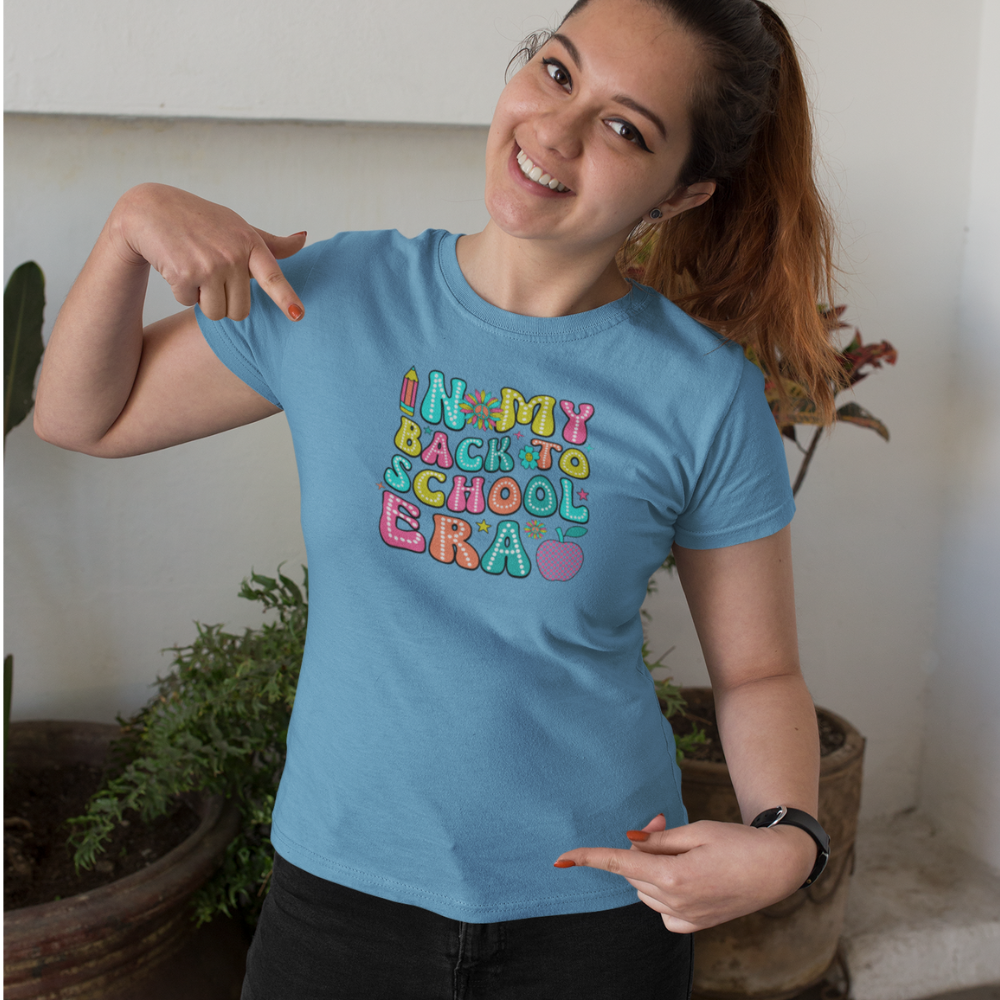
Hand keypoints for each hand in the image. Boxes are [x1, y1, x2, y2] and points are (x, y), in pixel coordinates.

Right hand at [108, 183, 305, 322]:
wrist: (151, 209)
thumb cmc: (201, 221)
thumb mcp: (238, 226)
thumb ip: (271, 243)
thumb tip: (304, 239)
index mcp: (250, 243)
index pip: (272, 275)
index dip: (285, 297)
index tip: (298, 315)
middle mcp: (232, 255)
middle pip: (240, 311)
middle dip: (225, 303)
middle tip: (212, 276)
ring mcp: (209, 265)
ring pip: (216, 313)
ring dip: (202, 300)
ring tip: (195, 269)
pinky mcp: (184, 274)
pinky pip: (189, 304)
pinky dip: (181, 292)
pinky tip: (176, 266)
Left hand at [553, 813, 815, 932]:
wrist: (776, 869)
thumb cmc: (737, 842)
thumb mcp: (695, 830)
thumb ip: (658, 838)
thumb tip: (630, 841)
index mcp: (672, 875)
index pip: (619, 864)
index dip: (588, 858)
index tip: (560, 859)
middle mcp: (675, 902)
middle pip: (633, 871)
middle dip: (640, 847)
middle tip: (661, 821)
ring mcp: (685, 917)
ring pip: (645, 889)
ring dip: (652, 868)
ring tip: (685, 850)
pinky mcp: (694, 925)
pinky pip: (661, 907)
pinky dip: (663, 890)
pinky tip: (687, 876)